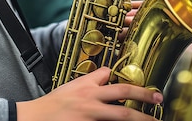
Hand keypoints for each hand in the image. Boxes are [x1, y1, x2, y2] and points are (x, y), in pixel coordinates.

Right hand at [16, 67, 162, 120]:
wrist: (33, 119)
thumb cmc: (52, 105)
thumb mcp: (71, 87)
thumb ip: (90, 82)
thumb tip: (106, 75)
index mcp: (86, 86)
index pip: (109, 76)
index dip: (124, 80)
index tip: (142, 87)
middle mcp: (91, 100)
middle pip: (123, 93)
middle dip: (143, 95)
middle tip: (158, 98)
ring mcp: (90, 116)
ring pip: (121, 115)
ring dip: (139, 118)